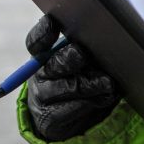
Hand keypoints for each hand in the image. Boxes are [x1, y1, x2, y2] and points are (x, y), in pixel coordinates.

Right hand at [25, 14, 119, 141]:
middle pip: (54, 63)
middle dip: (71, 58)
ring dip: (90, 84)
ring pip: (68, 87)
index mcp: (43, 55)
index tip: (54, 24)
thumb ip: (85, 46)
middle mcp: (40, 74)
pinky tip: (107, 95)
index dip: (43, 33)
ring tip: (107, 82)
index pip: (36, 42)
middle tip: (82, 55)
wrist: (71, 116)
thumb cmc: (81, 77)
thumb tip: (99, 34)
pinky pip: (73, 108)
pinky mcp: (50, 119)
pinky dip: (93, 101)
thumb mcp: (82, 60)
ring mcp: (43, 98)